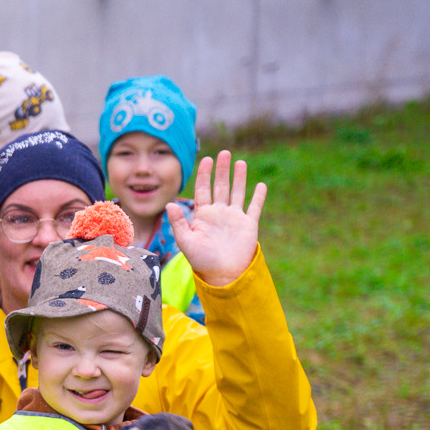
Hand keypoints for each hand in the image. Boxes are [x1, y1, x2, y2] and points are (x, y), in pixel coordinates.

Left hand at [167, 151, 267, 287]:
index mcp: (203, 215)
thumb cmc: (202, 261)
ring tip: (240, 162)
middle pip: (220, 186)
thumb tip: (169, 204)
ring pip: (237, 192)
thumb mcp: (186, 241)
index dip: (204, 175)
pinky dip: (258, 197)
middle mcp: (219, 213)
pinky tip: (260, 185)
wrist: (223, 275)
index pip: (203, 190)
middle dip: (222, 170)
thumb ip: (179, 222)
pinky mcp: (248, 225)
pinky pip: (254, 208)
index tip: (206, 159)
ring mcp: (234, 218)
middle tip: (224, 153)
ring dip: (239, 178)